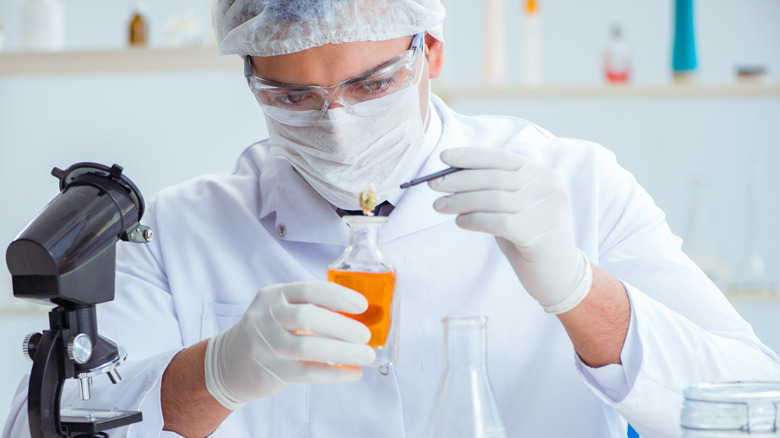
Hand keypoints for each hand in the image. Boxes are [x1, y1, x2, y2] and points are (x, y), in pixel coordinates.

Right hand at [204, 282, 375, 409]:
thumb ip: (311, 307)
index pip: (309, 290)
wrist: (228, 362)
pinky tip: (353, 372)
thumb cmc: (268, 331)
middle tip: (365, 334)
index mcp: (273, 295)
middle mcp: (265, 317)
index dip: (338, 297)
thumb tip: (358, 315)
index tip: (361, 305)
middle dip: (341, 326)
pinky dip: (334, 373)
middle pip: (307, 318)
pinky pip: (307, 373)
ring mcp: (265, 345)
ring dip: (343, 352)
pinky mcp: (269, 372)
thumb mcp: (281, 310)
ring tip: (366, 355)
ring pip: (307, 348)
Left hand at [429, 147, 591, 313]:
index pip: (501, 158)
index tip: (444, 157)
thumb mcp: (516, 207)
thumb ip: (494, 190)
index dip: (470, 156)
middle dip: (459, 179)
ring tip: (440, 206)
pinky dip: (473, 220)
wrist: (560, 275)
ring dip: (460, 201)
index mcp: (543, 174)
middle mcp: (547, 187)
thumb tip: (454, 178)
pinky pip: (496, 221)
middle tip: (433, 185)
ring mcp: (545, 209)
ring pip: (492, 198)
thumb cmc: (530, 237)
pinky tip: (460, 222)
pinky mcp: (537, 232)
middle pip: (494, 177)